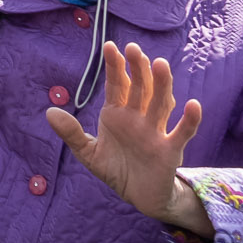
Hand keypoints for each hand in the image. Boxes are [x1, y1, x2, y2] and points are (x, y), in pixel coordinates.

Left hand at [47, 42, 212, 239]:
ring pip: (160, 104)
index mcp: (118, 114)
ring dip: (162, 85)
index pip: (117, 85)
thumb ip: (71, 133)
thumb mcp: (88, 152)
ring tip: (161, 64)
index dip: (115, 67)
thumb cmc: (116, 169)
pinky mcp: (170, 150)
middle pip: (140, 88)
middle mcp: (138, 117)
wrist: (139, 196)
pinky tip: (193, 105)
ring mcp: (155, 131)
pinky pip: (181, 133)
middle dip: (137, 69)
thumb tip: (49, 112)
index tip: (110, 46)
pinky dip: (189, 120)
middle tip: (134, 48)